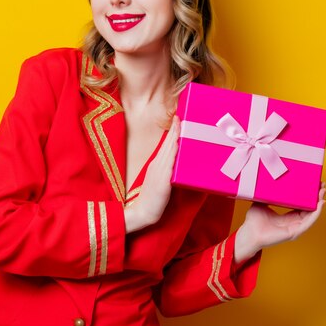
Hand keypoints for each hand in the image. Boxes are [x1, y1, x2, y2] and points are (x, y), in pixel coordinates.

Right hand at [124, 115, 179, 232]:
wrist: (142, 212)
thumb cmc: (152, 199)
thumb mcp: (159, 181)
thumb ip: (167, 171)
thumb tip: (178, 164)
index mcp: (156, 163)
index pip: (166, 143)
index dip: (172, 130)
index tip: (178, 117)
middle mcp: (158, 164)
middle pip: (168, 142)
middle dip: (175, 127)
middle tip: (181, 113)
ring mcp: (160, 170)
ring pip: (170, 149)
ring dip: (176, 135)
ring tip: (182, 122)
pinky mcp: (163, 179)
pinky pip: (170, 161)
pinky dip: (174, 150)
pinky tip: (178, 142)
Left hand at [234, 183, 325, 262]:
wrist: (249, 233)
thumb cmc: (253, 221)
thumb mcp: (261, 203)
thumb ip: (267, 195)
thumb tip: (268, 181)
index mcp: (287, 217)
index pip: (302, 206)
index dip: (308, 197)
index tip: (314, 185)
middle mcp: (293, 223)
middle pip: (309, 210)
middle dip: (317, 198)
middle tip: (322, 185)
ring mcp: (294, 228)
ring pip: (311, 215)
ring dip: (319, 204)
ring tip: (323, 192)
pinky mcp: (294, 232)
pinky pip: (307, 223)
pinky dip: (315, 214)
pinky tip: (319, 205)